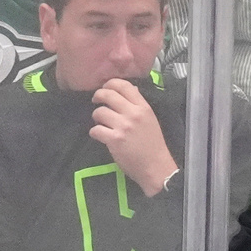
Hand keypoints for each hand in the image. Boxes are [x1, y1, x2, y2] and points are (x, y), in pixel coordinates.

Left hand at [90, 78, 177, 196]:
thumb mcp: (151, 120)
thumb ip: (140, 105)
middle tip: (96, 102)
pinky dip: (95, 133)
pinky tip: (100, 136)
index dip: (110, 84)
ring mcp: (123, 126)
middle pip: (108, 94)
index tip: (106, 89)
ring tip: (102, 123)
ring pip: (99, 112)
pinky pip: (95, 129)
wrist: (156, 167)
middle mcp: (133, 114)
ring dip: (97, 118)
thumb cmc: (154, 145)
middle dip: (98, 96)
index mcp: (144, 108)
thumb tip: (131, 89)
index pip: (124, 85)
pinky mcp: (114, 140)